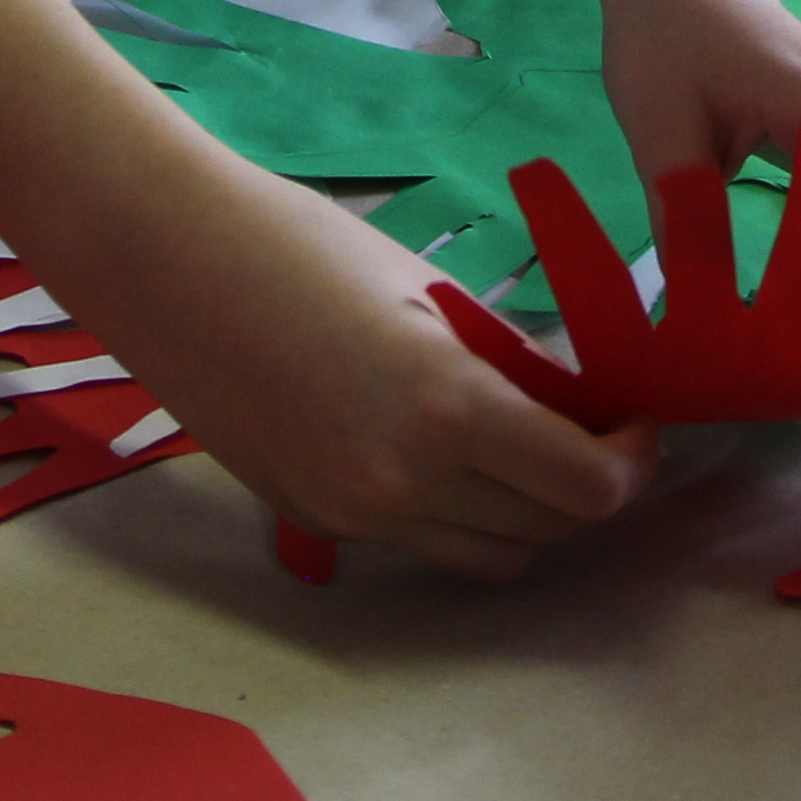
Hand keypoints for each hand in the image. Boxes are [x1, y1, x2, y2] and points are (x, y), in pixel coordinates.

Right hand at [62, 142, 660, 579]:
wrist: (166, 264)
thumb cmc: (301, 245)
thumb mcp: (429, 292)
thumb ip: (507, 362)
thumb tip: (572, 406)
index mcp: (447, 410)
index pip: (586, 488)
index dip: (630, 461)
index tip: (634, 423)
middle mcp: (403, 485)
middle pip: (545, 530)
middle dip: (584, 485)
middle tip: (587, 427)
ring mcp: (353, 516)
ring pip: (487, 555)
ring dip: (524, 511)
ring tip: (517, 442)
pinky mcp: (314, 521)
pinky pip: (420, 542)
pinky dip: (454, 511)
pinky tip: (438, 447)